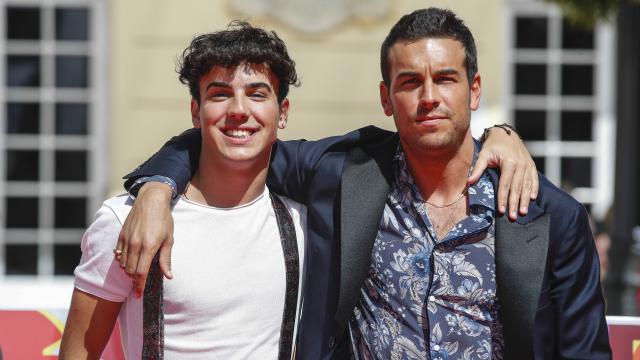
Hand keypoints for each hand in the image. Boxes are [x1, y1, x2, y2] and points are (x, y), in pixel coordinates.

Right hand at [116, 182, 173, 297]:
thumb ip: (166, 259)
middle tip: (140, 281)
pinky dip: (122, 260)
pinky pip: (118, 254)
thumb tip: (168, 276)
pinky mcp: (121, 235)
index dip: (139, 286)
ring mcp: (126, 239)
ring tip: (136, 269)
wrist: (151, 200)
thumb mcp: (169, 239)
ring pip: (122, 263)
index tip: (138, 295)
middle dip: (134, 279)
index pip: (141, 272)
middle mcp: (135, 244)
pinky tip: (129, 259)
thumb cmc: (163, 219)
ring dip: (128, 270)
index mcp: (149, 246)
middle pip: (129, 271)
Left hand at [468, 126, 537, 220]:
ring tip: (522, 212)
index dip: (503, 198)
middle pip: (517, 188)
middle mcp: (521, 164)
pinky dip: (534, 189)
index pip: (505, 184)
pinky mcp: (531, 165)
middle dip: (514, 203)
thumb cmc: (493, 145)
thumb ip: (478, 168)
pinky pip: (534, 179)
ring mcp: (527, 165)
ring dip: (525, 200)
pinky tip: (533, 199)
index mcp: (509, 162)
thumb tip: (469, 182)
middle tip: (513, 217)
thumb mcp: (483, 154)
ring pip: (527, 186)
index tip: (502, 211)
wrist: (506, 133)